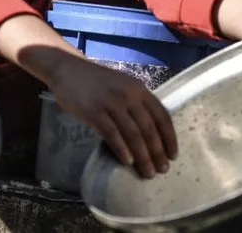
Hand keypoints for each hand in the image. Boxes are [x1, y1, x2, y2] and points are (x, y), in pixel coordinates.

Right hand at [48, 56, 177, 178]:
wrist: (68, 69)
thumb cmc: (98, 82)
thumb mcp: (124, 86)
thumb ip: (137, 104)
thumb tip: (151, 134)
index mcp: (140, 89)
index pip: (161, 115)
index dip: (169, 137)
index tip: (173, 155)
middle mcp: (129, 95)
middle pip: (148, 128)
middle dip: (157, 152)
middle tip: (162, 170)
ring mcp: (111, 103)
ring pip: (132, 133)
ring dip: (142, 155)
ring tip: (147, 172)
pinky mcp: (93, 111)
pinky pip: (111, 133)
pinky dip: (121, 149)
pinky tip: (128, 162)